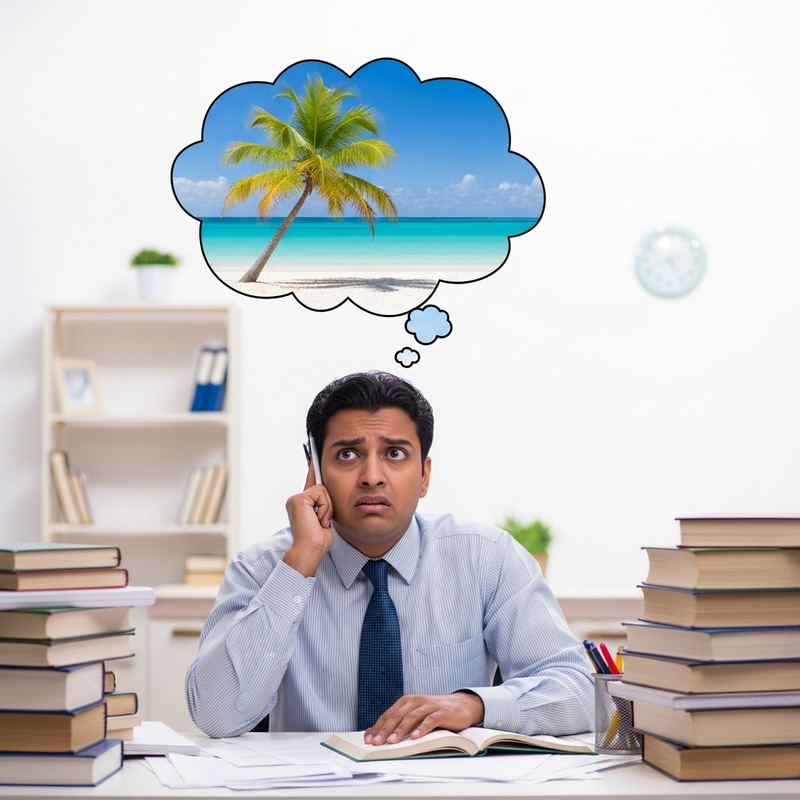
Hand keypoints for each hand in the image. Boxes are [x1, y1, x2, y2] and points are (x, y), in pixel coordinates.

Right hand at [283, 463, 333, 576]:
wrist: (311, 549)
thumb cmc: (318, 539)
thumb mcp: (324, 518)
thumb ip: (324, 504)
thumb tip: (327, 492)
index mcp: (302, 504)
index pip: (311, 481)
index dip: (313, 467)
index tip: (313, 452)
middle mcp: (297, 500)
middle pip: (322, 487)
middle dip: (328, 504)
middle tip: (321, 521)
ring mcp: (296, 499)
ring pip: (323, 490)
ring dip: (327, 508)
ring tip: (320, 522)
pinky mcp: (298, 499)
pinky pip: (321, 493)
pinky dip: (324, 507)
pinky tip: (318, 520)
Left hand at [363, 692, 484, 744]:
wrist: (461, 705)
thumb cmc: (435, 712)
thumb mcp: (416, 714)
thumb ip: (400, 721)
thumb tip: (378, 733)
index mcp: (407, 701)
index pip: (388, 714)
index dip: (377, 726)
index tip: (368, 739)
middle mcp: (416, 701)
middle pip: (397, 716)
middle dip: (384, 730)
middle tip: (376, 743)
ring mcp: (429, 706)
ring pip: (411, 718)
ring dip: (400, 730)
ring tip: (392, 742)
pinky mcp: (441, 712)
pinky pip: (430, 720)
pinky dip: (421, 729)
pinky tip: (415, 737)